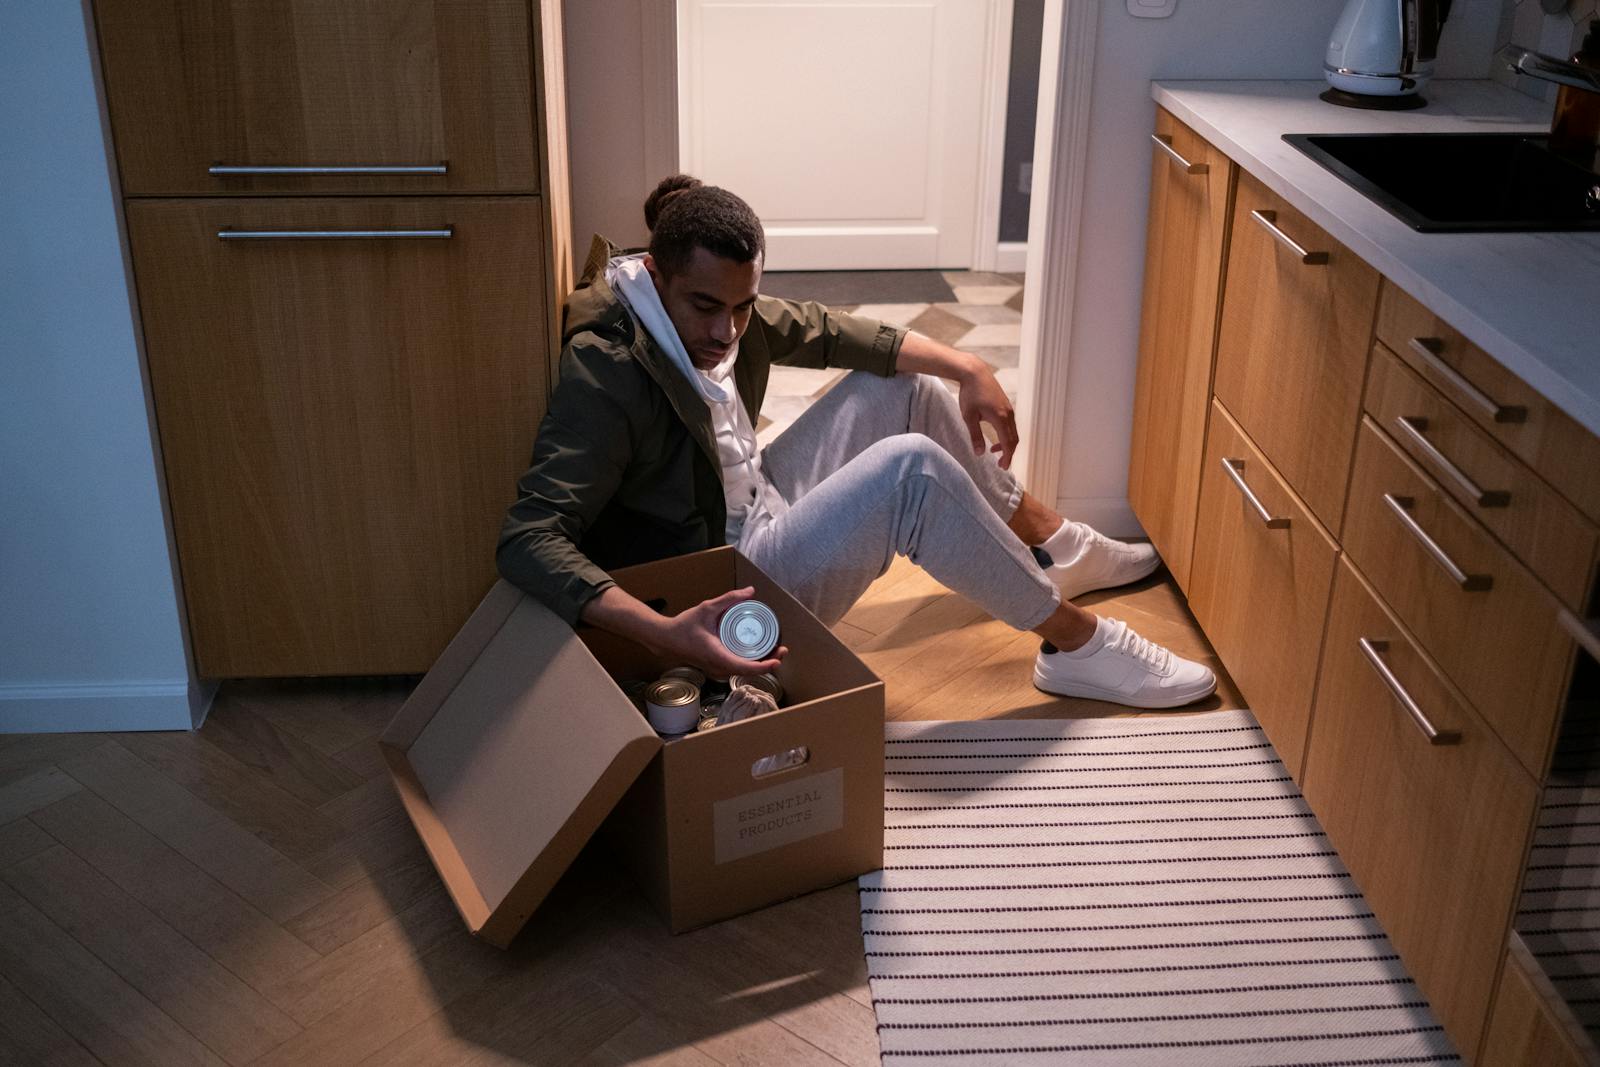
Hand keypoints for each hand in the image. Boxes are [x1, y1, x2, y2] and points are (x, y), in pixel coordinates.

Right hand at [655, 586, 786, 678]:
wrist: (666, 639)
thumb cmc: (683, 626)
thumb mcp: (707, 608)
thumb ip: (729, 599)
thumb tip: (750, 591)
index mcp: (718, 656)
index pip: (746, 667)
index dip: (765, 666)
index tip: (778, 659)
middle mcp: (719, 667)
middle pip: (749, 671)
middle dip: (769, 662)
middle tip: (782, 649)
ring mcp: (717, 669)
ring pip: (744, 671)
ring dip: (761, 663)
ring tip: (774, 650)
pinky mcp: (717, 666)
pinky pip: (737, 668)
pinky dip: (750, 662)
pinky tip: (758, 652)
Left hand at [957, 358, 1018, 468]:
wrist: (975, 372)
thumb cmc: (970, 394)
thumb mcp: (969, 417)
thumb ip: (975, 436)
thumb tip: (980, 454)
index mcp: (1000, 418)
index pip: (1008, 443)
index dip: (1007, 457)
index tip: (1003, 467)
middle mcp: (1008, 414)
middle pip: (1014, 439)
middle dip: (1009, 453)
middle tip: (1001, 464)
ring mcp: (1009, 409)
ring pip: (1013, 431)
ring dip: (1007, 443)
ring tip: (994, 451)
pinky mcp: (1006, 405)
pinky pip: (1010, 424)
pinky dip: (1006, 434)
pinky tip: (995, 436)